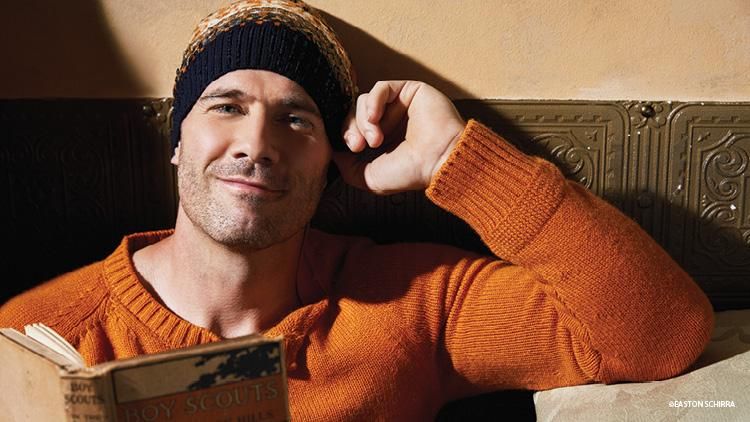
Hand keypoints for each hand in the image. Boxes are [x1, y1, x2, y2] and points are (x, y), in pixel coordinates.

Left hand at [332, 81, 465, 194]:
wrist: (438, 161)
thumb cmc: (411, 172)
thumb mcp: (370, 178)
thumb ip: (348, 168)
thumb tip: (334, 154)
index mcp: (383, 139)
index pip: (353, 127)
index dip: (346, 135)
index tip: (353, 150)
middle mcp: (391, 121)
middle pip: (356, 112)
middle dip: (352, 128)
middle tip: (359, 146)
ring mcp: (401, 105)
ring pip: (366, 100)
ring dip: (364, 120)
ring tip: (375, 139)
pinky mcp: (411, 91)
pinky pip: (382, 87)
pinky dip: (373, 102)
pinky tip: (375, 118)